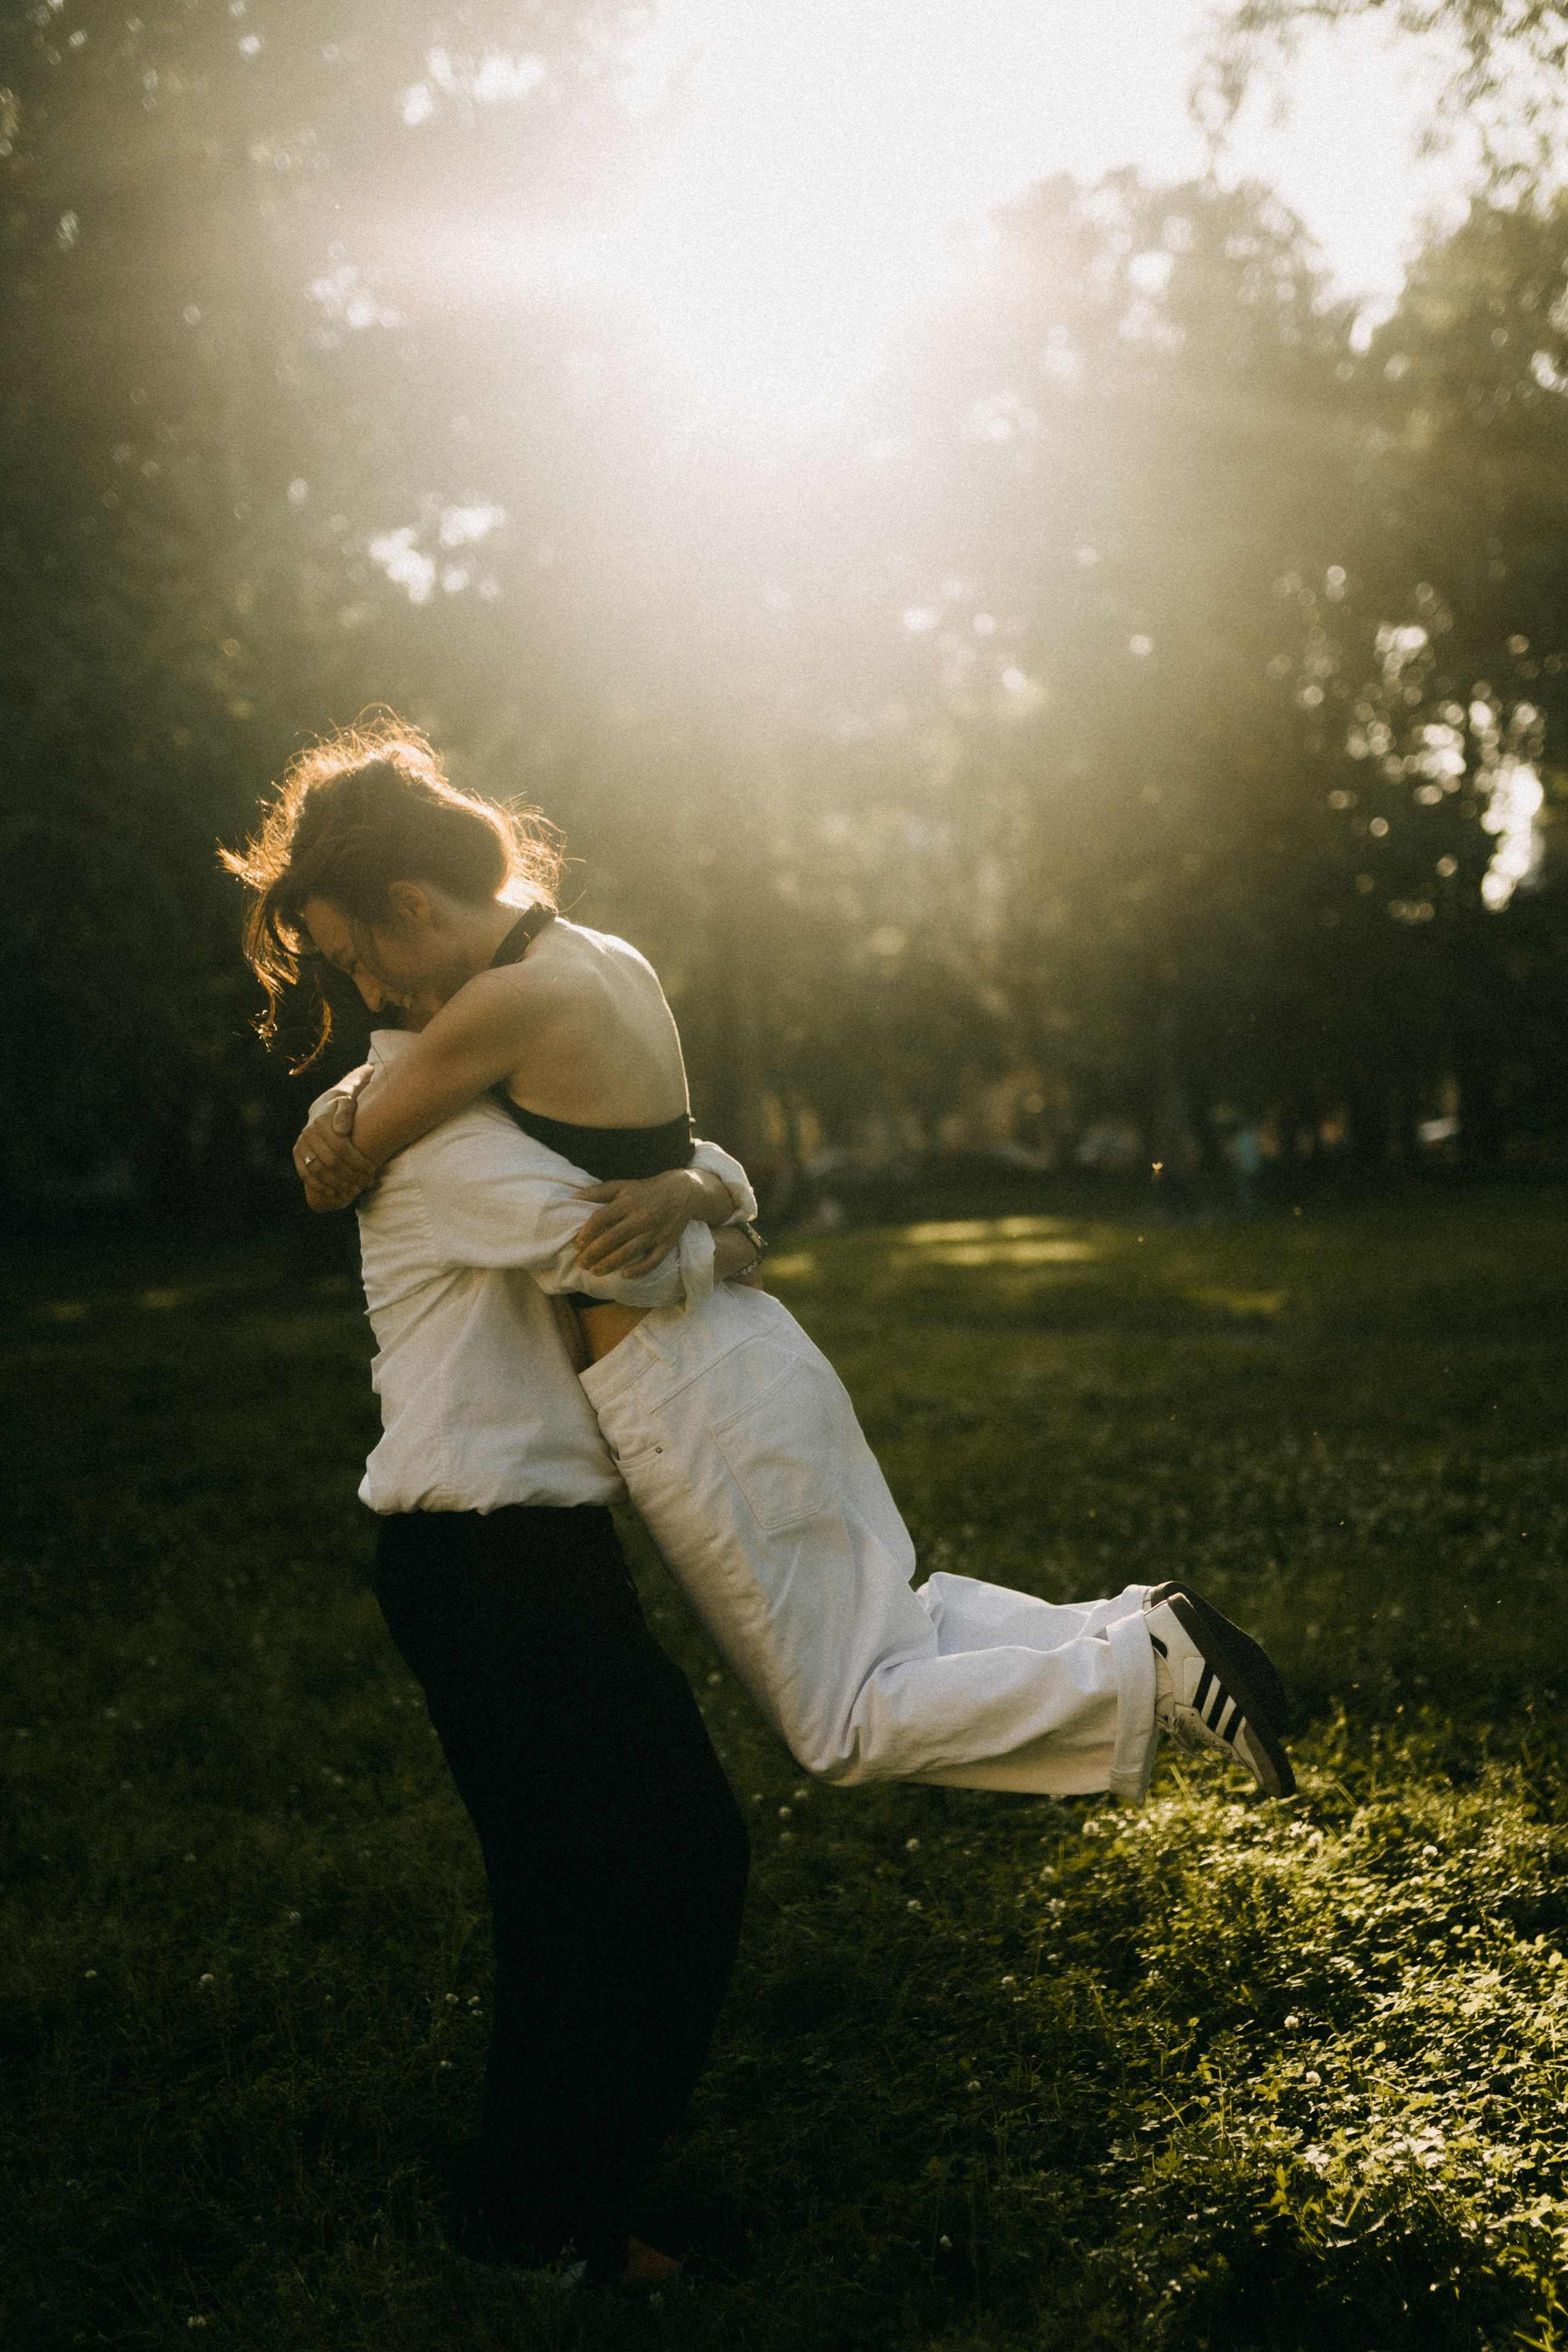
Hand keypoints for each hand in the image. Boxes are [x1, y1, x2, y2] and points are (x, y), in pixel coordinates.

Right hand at [292, 1067, 377, 1212]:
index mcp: (321, 1121)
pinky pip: (305, 1174)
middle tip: (367, 1182)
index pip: (341, 1148)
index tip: (372, 1170)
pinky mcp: (297, 1153)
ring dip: (337, 1184)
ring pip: (317, 1171)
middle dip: (351, 1175)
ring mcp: (300, 1144)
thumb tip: (341, 1130)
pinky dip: (318, 1186)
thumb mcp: (348, 1103)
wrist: (325, 1107)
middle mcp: (308, 1133)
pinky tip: (334, 1194)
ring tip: (354, 1190)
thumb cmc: (344, 1108)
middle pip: (330, 1162)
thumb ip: (346, 1113)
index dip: (358, 1162)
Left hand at [573, 1169, 716, 1276]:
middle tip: (581, 1263)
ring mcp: (655, 1232)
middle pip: (611, 1238)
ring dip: (609, 1264)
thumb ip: (599, 1191)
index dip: (586, 1233)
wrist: (684, 1192)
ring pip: (628, 1252)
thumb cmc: (647, 1190)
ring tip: (594, 1271)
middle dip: (593, 1253)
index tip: (577, 1244)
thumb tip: (574, 1198)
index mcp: (628, 1202)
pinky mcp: (667, 1243)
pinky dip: (639, 1270)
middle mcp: (641, 1217)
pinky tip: (625, 1275)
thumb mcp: (623, 1185)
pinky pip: (653, 1261)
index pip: (601, 1218)